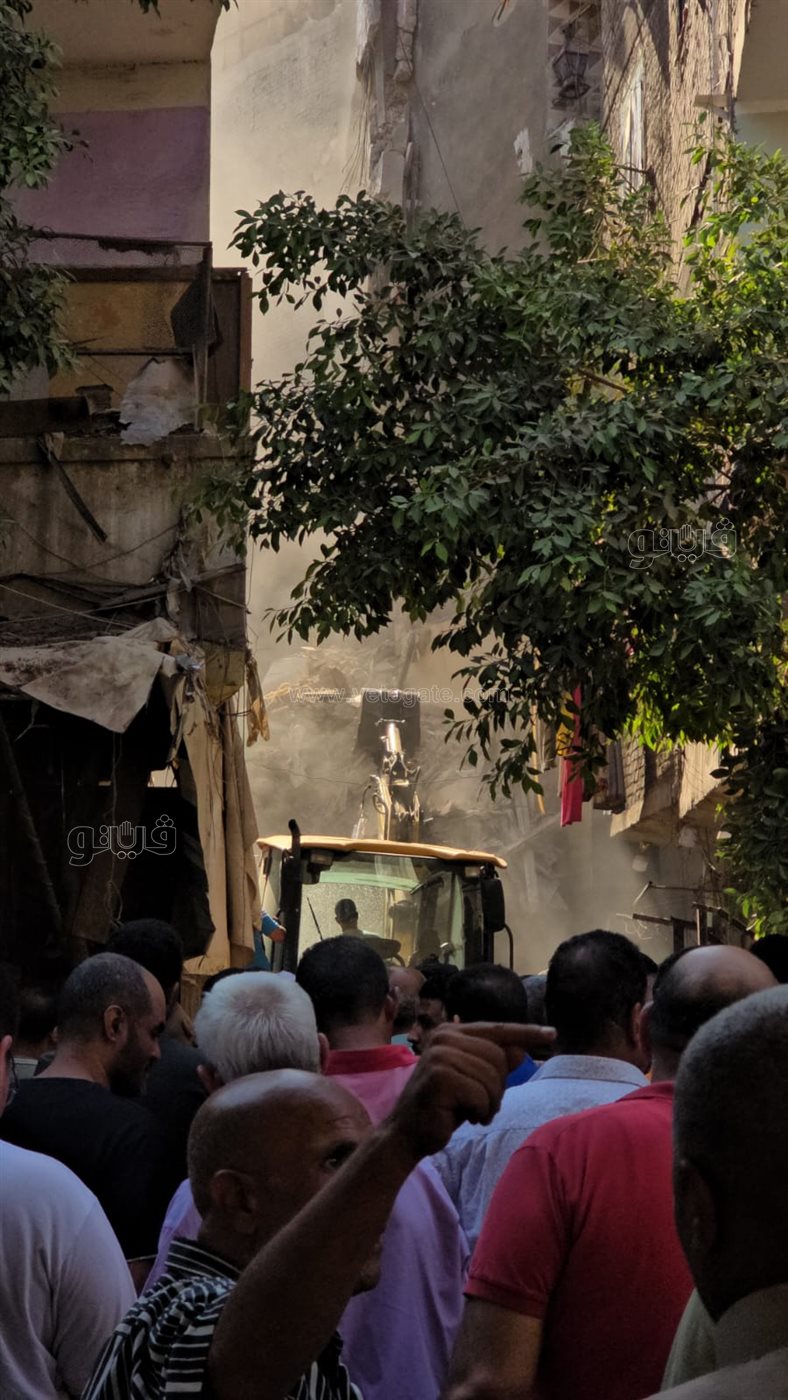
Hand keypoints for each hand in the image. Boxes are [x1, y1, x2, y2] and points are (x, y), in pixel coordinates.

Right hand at [386, 1021, 555, 1159]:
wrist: (407, 1134)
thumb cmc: (443, 1107)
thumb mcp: (474, 1084)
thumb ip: (495, 1066)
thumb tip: (519, 1051)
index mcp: (452, 1032)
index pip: (497, 1030)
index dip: (526, 1033)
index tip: (553, 1034)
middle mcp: (444, 1037)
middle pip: (499, 1057)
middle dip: (498, 1087)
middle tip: (480, 1105)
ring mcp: (439, 1055)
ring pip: (492, 1077)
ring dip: (490, 1103)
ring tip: (472, 1112)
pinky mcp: (439, 1077)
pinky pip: (481, 1095)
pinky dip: (480, 1111)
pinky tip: (463, 1117)